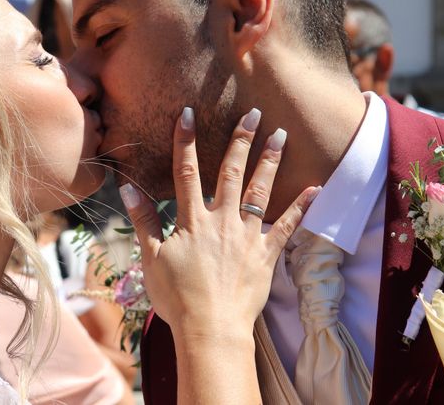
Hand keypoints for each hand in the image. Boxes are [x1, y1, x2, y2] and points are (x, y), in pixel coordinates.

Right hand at [119, 107, 318, 338]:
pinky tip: (315, 188)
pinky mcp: (266, 255)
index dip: (185, 141)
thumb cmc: (177, 298)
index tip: (189, 114)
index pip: (186, 172)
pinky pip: (287, 227)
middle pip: (231, 173)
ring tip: (281, 135)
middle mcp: (222, 221)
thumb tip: (128, 188)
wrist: (210, 330)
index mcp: (192, 221)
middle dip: (241, 140)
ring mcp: (247, 236)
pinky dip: (301, 207)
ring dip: (270, 161)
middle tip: (253, 113)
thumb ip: (143, 221)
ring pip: (260, 191)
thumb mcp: (151, 258)